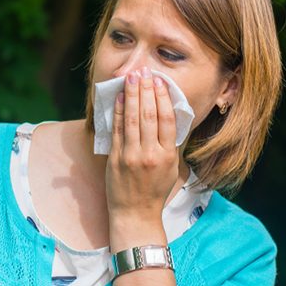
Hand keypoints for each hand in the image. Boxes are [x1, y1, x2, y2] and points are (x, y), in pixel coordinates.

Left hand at [106, 67, 179, 221]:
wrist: (135, 213)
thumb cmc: (154, 190)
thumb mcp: (171, 168)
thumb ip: (169, 144)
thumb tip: (167, 115)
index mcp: (167, 156)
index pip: (166, 120)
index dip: (163, 97)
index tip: (160, 81)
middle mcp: (150, 155)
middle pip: (150, 115)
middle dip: (146, 90)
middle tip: (144, 71)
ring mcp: (131, 156)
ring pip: (133, 120)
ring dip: (132, 96)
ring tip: (132, 78)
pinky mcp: (115, 159)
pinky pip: (117, 131)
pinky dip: (119, 112)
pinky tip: (120, 98)